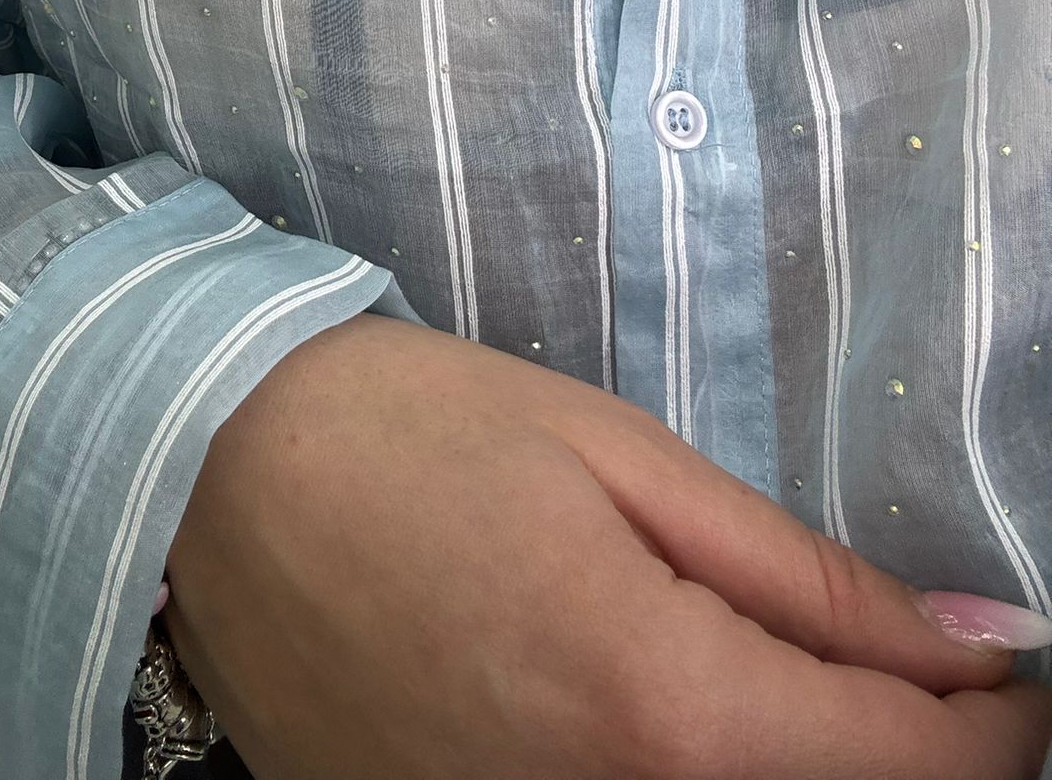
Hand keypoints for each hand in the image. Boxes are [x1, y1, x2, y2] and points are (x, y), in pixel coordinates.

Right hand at [163, 314, 1051, 779]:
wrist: (206, 475)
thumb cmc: (413, 431)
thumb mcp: (620, 457)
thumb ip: (802, 577)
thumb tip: (971, 648)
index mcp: (667, 710)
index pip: (917, 767)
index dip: (1000, 722)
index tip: (1012, 666)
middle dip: (898, 752)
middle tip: (904, 674)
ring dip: (794, 766)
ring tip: (770, 677)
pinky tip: (660, 711)